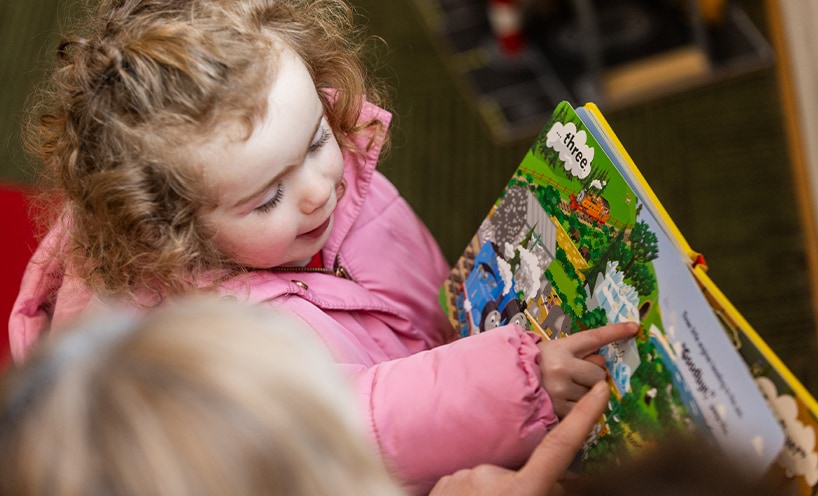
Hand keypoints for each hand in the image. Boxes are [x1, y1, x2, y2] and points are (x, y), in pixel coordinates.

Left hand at [430, 381, 609, 495]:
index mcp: (521, 492)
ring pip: (492, 480)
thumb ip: (550, 492)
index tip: (603, 390)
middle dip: (524, 489)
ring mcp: (462, 477)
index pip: (560, 448)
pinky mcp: (441, 483)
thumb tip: (559, 484)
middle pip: (522, 474)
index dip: (584, 418)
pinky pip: (467, 484)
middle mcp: (490, 477)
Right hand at [538, 322, 636, 417]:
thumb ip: (578, 354)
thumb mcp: (552, 351)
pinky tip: (564, 401)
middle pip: (599, 372)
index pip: (593, 338)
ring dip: (585, 392)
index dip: (615, 331)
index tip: (633, 327)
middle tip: (574, 376)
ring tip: (565, 389)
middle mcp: (561, 367)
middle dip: (592, 376)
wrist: (508, 385)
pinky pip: (585, 409)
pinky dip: (579, 407)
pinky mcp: (560, 409)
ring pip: (594, 393)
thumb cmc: (534, 366)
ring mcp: (560, 390)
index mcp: (560, 348)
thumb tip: (602, 363)